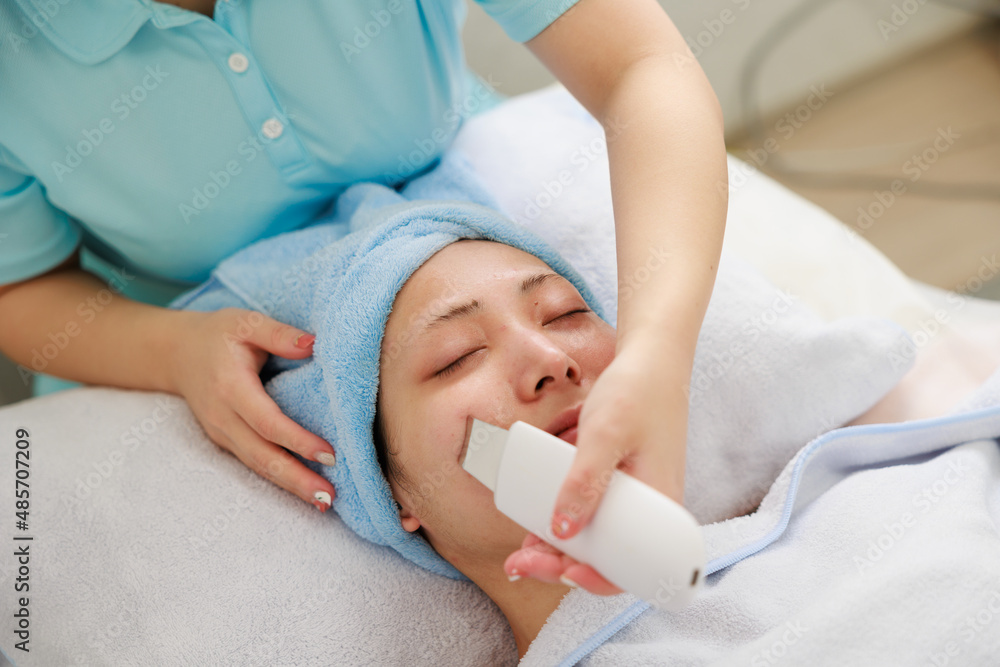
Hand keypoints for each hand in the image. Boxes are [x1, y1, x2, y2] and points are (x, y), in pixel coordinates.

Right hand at [168, 308, 336, 511]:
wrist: (175, 353)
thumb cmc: (217, 335)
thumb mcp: (246, 322)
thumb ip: (279, 333)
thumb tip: (314, 345)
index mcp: (230, 387)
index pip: (267, 421)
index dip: (297, 440)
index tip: (329, 454)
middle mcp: (223, 417)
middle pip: (262, 455)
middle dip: (296, 479)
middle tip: (329, 496)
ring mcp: (221, 433)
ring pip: (257, 466)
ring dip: (290, 487)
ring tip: (323, 501)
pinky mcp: (225, 441)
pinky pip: (254, 463)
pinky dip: (278, 479)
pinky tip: (303, 489)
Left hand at [503, 336, 687, 592]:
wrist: (650, 358)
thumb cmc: (636, 391)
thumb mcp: (604, 433)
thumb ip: (585, 481)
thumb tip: (561, 531)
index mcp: (659, 506)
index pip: (631, 568)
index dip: (594, 580)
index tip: (560, 571)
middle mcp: (648, 508)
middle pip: (605, 558)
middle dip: (560, 565)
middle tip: (520, 563)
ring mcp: (632, 496)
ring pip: (594, 538)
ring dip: (557, 547)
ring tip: (521, 550)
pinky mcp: (617, 482)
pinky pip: (590, 512)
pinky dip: (564, 519)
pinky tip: (536, 521)